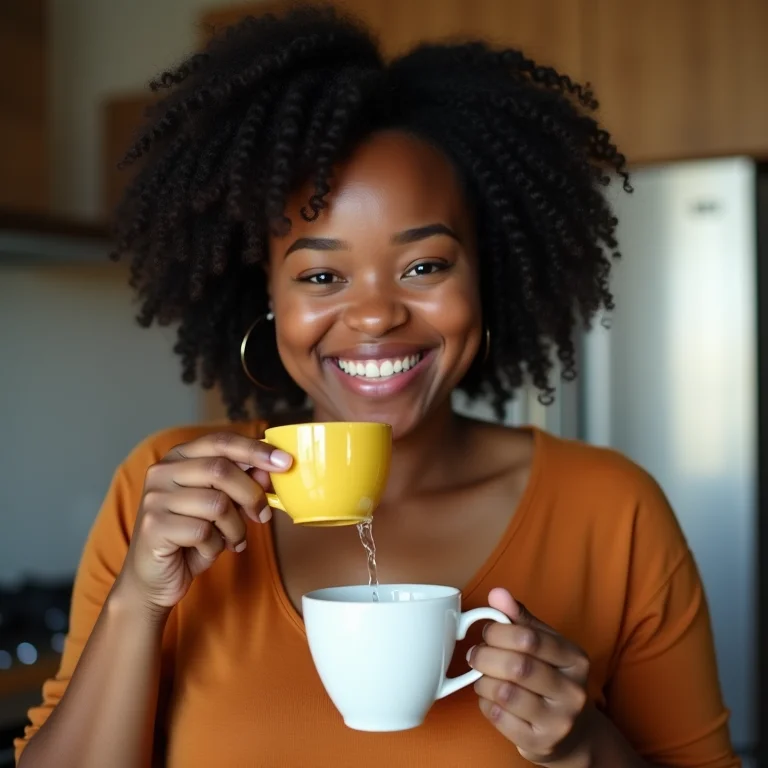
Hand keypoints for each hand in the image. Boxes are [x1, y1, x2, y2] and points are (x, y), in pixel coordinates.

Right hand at [116, 431, 291, 613]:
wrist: (154, 578)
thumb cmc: (192, 537)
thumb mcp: (222, 506)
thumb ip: (242, 484)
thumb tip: (270, 468)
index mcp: (179, 457)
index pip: (221, 441)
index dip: (255, 450)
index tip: (285, 462)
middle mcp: (162, 472)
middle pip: (221, 470)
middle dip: (251, 494)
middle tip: (263, 515)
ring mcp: (155, 499)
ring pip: (217, 504)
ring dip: (235, 527)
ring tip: (233, 539)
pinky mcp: (154, 527)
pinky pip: (203, 532)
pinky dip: (216, 546)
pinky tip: (209, 550)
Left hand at [469, 588, 592, 765]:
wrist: (573, 732)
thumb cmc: (552, 677)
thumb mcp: (546, 644)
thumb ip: (521, 618)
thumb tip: (497, 593)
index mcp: (576, 659)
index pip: (529, 638)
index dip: (498, 631)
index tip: (487, 631)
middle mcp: (573, 692)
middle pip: (516, 666)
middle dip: (485, 655)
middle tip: (475, 654)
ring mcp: (559, 722)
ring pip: (504, 692)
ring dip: (483, 680)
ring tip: (483, 675)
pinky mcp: (540, 744)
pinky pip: (498, 717)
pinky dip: (485, 703)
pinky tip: (491, 697)